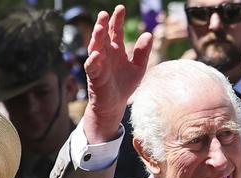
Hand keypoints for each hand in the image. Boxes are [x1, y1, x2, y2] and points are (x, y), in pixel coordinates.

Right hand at [82, 5, 152, 142]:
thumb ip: (143, 52)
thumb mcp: (138, 67)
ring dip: (96, 38)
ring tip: (99, 28)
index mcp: (116, 49)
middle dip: (103, 25)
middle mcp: (106, 54)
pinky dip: (93, 61)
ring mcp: (99, 65)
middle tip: (104, 14)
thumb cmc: (124, 85)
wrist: (115, 104)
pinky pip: (91, 67)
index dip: (117, 20)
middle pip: (103, 36)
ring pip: (95, 48)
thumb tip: (148, 34)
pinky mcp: (95, 77)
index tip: (120, 8)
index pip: (115, 31)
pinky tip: (97, 54)